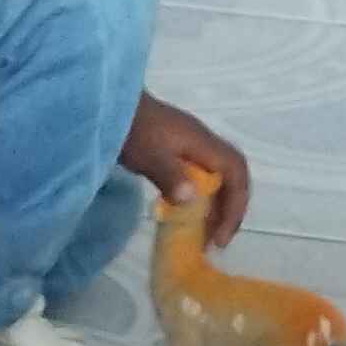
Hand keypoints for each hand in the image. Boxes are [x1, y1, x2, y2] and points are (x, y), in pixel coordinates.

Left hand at [122, 94, 251, 253]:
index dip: (235, 205)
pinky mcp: (175, 149)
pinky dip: (199, 198)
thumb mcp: (148, 154)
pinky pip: (200, 176)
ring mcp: (190, 145)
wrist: (109, 104)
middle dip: (229, 210)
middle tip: (215, 242)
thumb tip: (190, 199)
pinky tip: (185, 213)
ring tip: (203, 235)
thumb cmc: (130, 129)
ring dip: (215, 207)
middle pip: (231, 177)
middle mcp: (203, 143)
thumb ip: (169, 175)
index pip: (236, 172)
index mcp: (203, 144)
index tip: (221, 237)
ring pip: (217, 178)